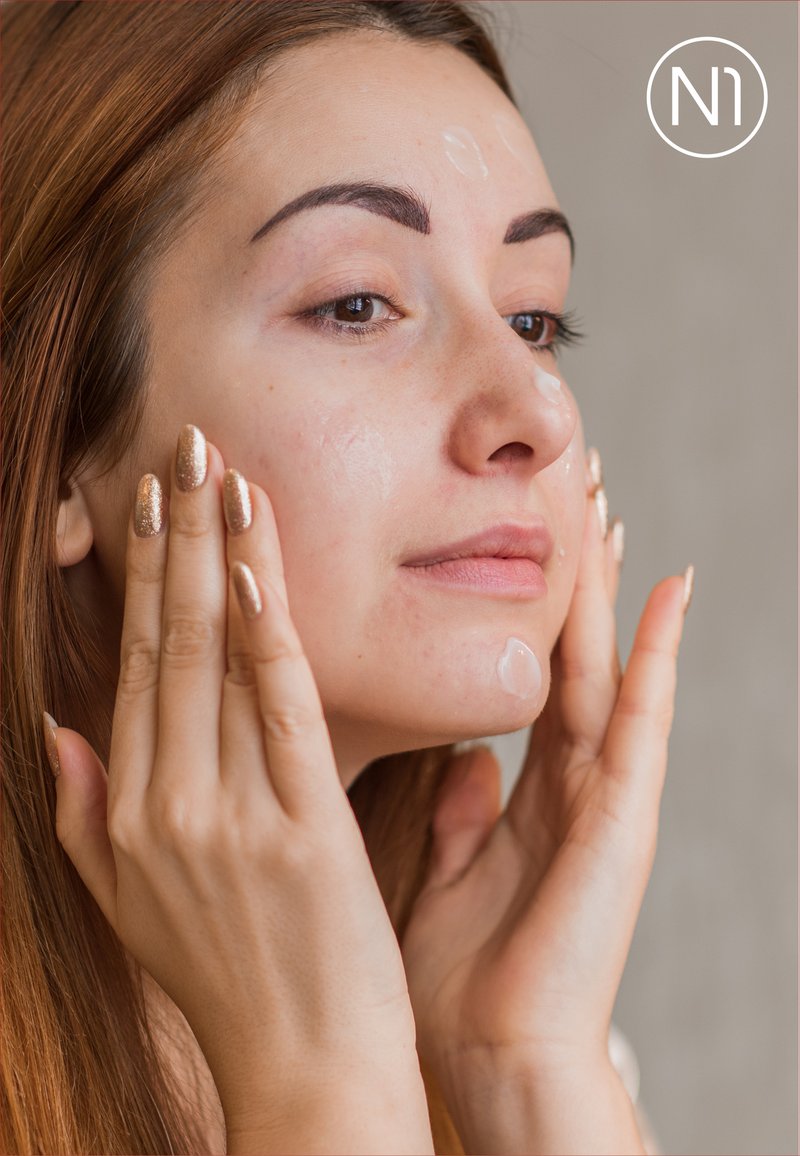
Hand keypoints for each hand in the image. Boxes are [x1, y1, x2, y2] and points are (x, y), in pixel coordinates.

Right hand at [46, 425, 431, 1149]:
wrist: (306, 1074)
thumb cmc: (231, 983)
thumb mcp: (132, 906)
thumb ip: (86, 819)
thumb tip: (56, 732)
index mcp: (127, 817)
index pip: (134, 667)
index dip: (143, 578)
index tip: (150, 502)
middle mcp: (161, 806)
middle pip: (166, 644)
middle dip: (173, 538)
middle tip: (181, 446)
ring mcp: (225, 816)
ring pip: (214, 658)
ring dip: (217, 554)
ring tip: (219, 470)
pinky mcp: (299, 827)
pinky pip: (276, 704)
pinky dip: (266, 626)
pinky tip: (260, 558)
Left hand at [400, 457, 690, 1121]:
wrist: (495, 1059)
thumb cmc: (463, 981)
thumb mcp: (443, 876)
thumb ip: (457, 814)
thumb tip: (464, 758)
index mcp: (529, 795)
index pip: (531, 680)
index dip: (528, 612)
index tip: (521, 542)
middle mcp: (573, 782)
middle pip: (570, 654)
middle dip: (571, 575)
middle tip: (571, 491)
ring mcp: (605, 794)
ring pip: (605, 665)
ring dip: (609, 588)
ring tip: (610, 508)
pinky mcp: (623, 814)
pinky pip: (641, 717)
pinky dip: (656, 653)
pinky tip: (669, 590)